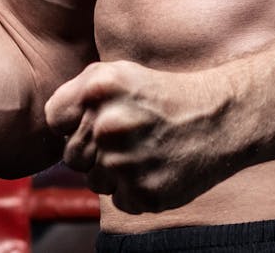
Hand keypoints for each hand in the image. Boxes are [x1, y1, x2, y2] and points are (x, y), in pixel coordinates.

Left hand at [44, 61, 241, 213]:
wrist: (222, 118)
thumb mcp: (120, 74)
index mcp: (99, 88)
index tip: (100, 118)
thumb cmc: (166, 96)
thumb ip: (78, 95)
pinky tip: (158, 167)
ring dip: (115, 173)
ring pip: (95, 182)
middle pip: (72, 156)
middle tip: (131, 137)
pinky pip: (120, 200)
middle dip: (95, 150)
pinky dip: (136, 189)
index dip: (74, 121)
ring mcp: (126, 162)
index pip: (54, 119)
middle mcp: (108, 124)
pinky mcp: (144, 193)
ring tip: (146, 151)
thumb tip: (52, 127)